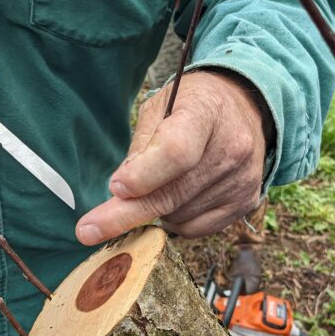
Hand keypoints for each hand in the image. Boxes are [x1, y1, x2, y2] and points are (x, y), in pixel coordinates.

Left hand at [75, 72, 269, 245]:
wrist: (245, 108)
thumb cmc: (191, 106)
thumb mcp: (159, 108)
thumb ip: (140, 146)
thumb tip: (120, 192)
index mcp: (205, 113)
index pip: (175, 152)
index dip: (143, 176)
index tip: (115, 189)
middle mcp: (232, 149)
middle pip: (173, 194)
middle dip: (127, 215)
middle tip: (88, 230)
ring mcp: (242, 180)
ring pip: (180, 216)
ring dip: (155, 211)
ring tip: (157, 184)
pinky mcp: (246, 202)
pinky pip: (196, 229)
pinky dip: (175, 221)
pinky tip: (176, 198)